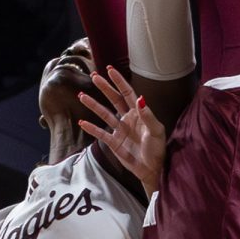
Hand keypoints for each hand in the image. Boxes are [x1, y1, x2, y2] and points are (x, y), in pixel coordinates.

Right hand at [77, 66, 167, 196]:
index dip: (119, 81)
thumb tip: (140, 98)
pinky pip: (101, 133)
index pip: (127, 93)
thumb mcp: (156, 131)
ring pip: (104, 114)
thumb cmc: (157, 148)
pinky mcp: (114, 142)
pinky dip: (92, 128)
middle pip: (114, 99)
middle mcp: (128, 118)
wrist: (153, 169)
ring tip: (82, 96)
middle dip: (104, 87)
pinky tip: (83, 122)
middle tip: (94, 76)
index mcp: (139, 113)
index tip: (110, 70)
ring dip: (93, 105)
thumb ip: (147, 115)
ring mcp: (119, 130)